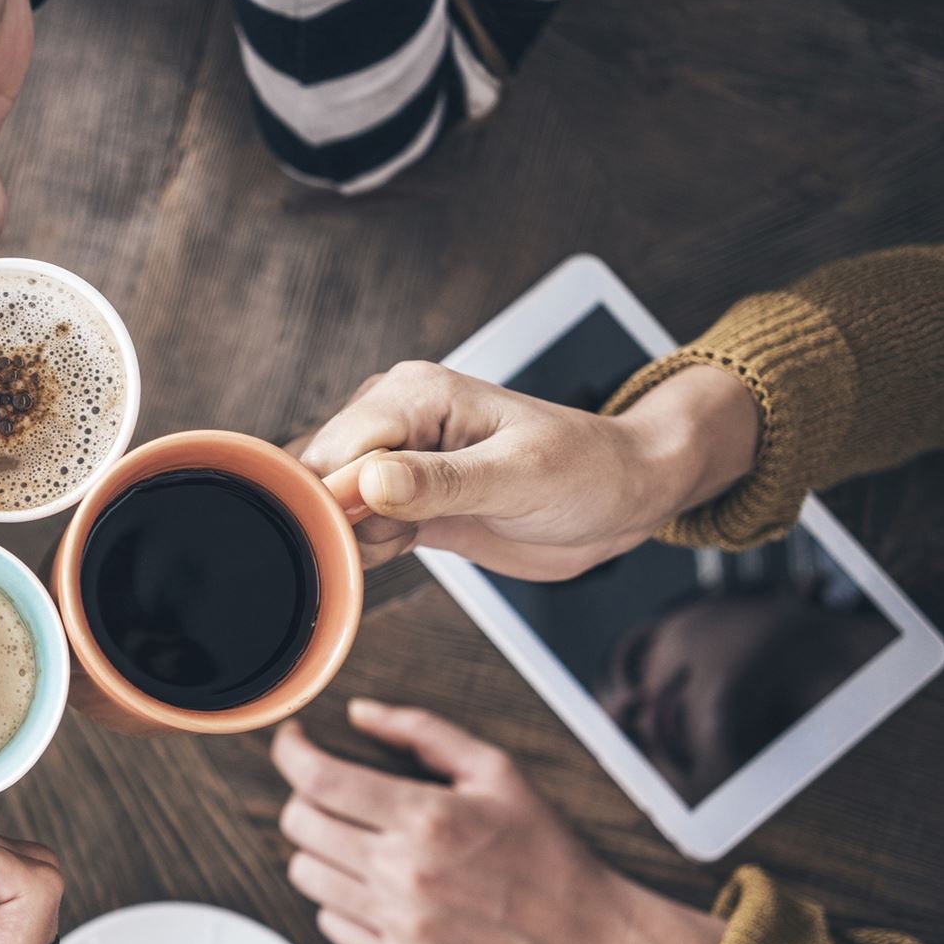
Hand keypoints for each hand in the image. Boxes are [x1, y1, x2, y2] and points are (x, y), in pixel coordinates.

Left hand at [272, 699, 723, 943]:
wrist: (584, 938)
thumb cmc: (544, 849)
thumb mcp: (496, 770)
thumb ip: (422, 732)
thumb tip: (360, 713)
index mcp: (427, 818)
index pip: (318, 779)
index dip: (291, 752)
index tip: (293, 742)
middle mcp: (404, 872)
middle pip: (299, 824)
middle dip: (305, 795)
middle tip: (333, 789)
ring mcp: (399, 922)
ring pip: (304, 873)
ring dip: (318, 847)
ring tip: (355, 836)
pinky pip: (328, 922)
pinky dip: (338, 896)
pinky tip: (371, 880)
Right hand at [291, 360, 758, 579]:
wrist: (625, 498)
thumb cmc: (590, 471)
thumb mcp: (520, 477)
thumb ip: (441, 482)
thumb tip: (369, 480)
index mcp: (416, 393)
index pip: (337, 445)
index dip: (334, 496)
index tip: (358, 535)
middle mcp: (395, 419)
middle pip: (319, 474)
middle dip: (338, 519)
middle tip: (394, 541)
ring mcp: (395, 460)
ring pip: (329, 504)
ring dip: (352, 537)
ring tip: (409, 540)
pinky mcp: (403, 499)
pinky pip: (354, 527)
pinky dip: (364, 550)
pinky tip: (404, 548)